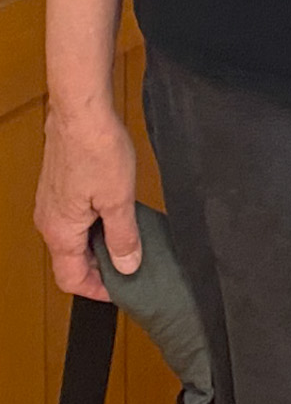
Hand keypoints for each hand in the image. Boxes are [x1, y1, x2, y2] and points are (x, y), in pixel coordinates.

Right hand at [35, 102, 140, 300]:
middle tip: (130, 262)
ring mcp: (51, 203)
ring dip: (98, 242)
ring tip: (128, 235)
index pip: (71, 279)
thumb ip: (123, 236)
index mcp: (60, 232)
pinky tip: (115, 209)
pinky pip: (74, 216)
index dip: (97, 290)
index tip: (120, 291)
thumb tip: (126, 266)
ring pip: (73, 237)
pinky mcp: (58, 185)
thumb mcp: (119, 199)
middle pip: (71, 260)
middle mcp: (48, 221)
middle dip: (99, 266)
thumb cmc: (97, 150)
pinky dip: (93, 222)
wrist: (82, 112)